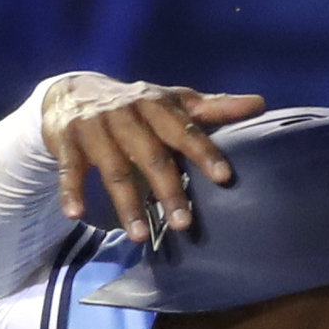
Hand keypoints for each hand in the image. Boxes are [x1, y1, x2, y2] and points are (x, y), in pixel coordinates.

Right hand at [37, 76, 264, 243]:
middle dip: (167, 189)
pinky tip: (76, 216)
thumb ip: (212, 108)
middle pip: (150, 155)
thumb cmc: (135, 104)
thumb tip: (260, 104)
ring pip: (113, 169)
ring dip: (126, 203)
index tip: (224, 177)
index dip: (203, 152)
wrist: (73, 91)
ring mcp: (95, 128)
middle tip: (182, 224)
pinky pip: (71, 170)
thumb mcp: (172, 101)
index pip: (184, 130)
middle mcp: (126, 114)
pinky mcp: (67, 141)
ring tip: (138, 236)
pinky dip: (71, 192)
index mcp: (156, 105)